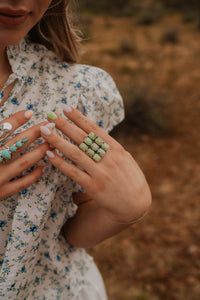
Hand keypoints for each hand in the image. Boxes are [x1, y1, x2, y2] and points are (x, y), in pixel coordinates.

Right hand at [0, 110, 50, 199]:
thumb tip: (4, 128)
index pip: (1, 130)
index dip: (15, 120)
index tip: (29, 112)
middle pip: (16, 144)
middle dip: (34, 133)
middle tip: (50, 124)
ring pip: (22, 162)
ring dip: (39, 152)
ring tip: (52, 142)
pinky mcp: (0, 193)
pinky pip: (21, 184)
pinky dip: (33, 176)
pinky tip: (44, 168)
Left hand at [40, 106, 151, 222]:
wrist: (136, 204)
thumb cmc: (130, 178)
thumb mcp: (125, 158)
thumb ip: (110, 147)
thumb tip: (95, 134)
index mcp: (117, 149)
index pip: (94, 129)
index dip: (79, 118)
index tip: (66, 108)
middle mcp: (108, 158)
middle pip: (82, 138)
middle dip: (64, 125)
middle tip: (50, 115)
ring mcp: (100, 173)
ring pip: (75, 153)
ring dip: (58, 140)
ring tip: (45, 131)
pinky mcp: (93, 187)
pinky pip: (73, 172)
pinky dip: (60, 163)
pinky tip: (50, 154)